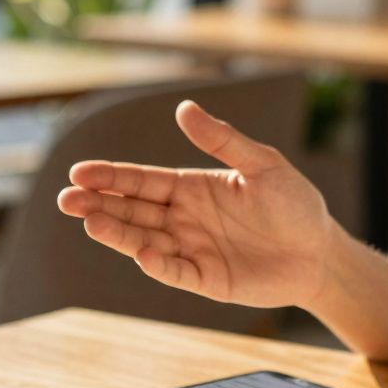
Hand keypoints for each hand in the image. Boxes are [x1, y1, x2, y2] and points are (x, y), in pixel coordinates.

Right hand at [57, 101, 335, 307]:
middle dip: (100, 204)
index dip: (111, 177)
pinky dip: (159, 265)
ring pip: (145, 240)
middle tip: (66, 199)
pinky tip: (142, 253)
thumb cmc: (295, 204)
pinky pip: (177, 271)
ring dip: (118, 233)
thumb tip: (183, 108)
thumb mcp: (263, 165)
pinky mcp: (207, 280)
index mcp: (192, 188)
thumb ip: (223, 141)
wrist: (321, 252)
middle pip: (133, 210)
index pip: (142, 181)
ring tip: (89, 221)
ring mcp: (193, 250)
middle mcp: (184, 219)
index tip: (78, 172)